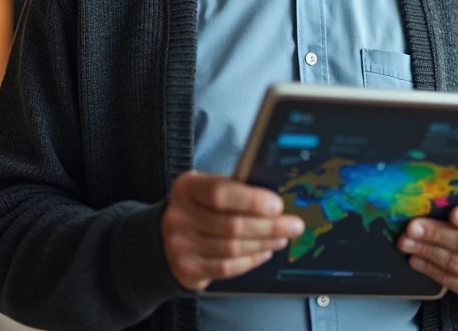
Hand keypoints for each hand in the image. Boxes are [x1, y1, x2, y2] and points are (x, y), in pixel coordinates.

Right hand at [162, 171, 305, 290]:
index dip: (251, 201)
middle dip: (268, 226)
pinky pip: (226, 267)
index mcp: (187, 187)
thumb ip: (235, 190)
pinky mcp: (187, 268)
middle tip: (293, 225)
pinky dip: (250, 260)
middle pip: (230, 225)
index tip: (278, 205)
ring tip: (281, 238)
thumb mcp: (208, 189)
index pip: (220, 193)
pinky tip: (264, 252)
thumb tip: (274, 200)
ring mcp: (180, 245)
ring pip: (232, 248)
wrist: (164, 237)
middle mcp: (179, 216)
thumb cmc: (198, 207)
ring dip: (263, 243)